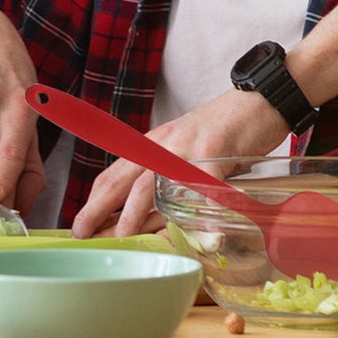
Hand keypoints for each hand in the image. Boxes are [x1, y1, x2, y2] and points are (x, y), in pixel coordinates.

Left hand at [70, 88, 287, 236]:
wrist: (257, 101)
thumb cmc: (223, 133)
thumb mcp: (186, 153)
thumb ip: (169, 182)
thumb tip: (154, 222)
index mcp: (152, 147)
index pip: (114, 174)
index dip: (94, 200)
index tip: (80, 225)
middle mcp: (162, 146)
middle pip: (122, 179)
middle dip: (98, 207)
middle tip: (81, 232)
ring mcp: (186, 148)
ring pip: (152, 183)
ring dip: (134, 213)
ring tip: (122, 236)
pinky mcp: (214, 151)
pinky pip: (202, 186)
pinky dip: (197, 211)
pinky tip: (196, 232)